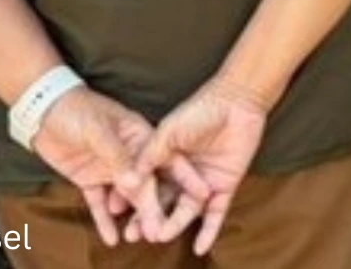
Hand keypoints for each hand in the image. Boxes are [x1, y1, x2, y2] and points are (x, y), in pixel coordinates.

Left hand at [29, 87, 176, 247]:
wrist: (43, 110)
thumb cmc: (77, 110)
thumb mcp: (98, 129)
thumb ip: (116, 156)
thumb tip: (134, 184)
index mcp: (140, 136)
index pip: (166, 160)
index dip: (185, 178)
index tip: (201, 196)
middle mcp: (130, 156)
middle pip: (147, 185)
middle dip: (155, 208)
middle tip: (162, 231)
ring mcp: (110, 169)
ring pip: (126, 198)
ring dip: (132, 217)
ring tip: (138, 238)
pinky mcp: (90, 179)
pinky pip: (99, 203)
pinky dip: (104, 220)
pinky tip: (111, 238)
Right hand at [126, 76, 271, 254]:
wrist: (237, 102)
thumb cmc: (200, 110)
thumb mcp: (169, 131)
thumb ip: (150, 154)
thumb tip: (128, 177)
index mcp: (166, 162)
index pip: (145, 185)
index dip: (131, 199)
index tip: (113, 212)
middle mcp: (183, 177)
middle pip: (163, 202)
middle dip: (148, 219)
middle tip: (134, 235)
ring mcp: (203, 183)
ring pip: (186, 211)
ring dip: (174, 225)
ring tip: (160, 237)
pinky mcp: (225, 187)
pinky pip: (216, 214)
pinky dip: (209, 231)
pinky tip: (200, 248)